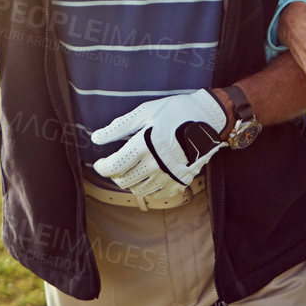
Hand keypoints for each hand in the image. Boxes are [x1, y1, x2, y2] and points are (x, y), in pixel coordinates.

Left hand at [90, 89, 227, 196]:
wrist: (210, 118)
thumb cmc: (175, 111)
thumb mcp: (145, 112)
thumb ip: (119, 127)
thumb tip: (95, 138)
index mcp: (146, 144)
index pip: (115, 166)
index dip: (102, 167)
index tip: (100, 164)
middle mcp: (157, 164)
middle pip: (124, 181)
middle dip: (115, 174)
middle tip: (117, 164)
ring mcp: (170, 176)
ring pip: (138, 190)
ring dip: (131, 181)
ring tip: (134, 167)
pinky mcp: (181, 182)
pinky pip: (157, 194)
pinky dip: (149, 187)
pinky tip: (151, 173)